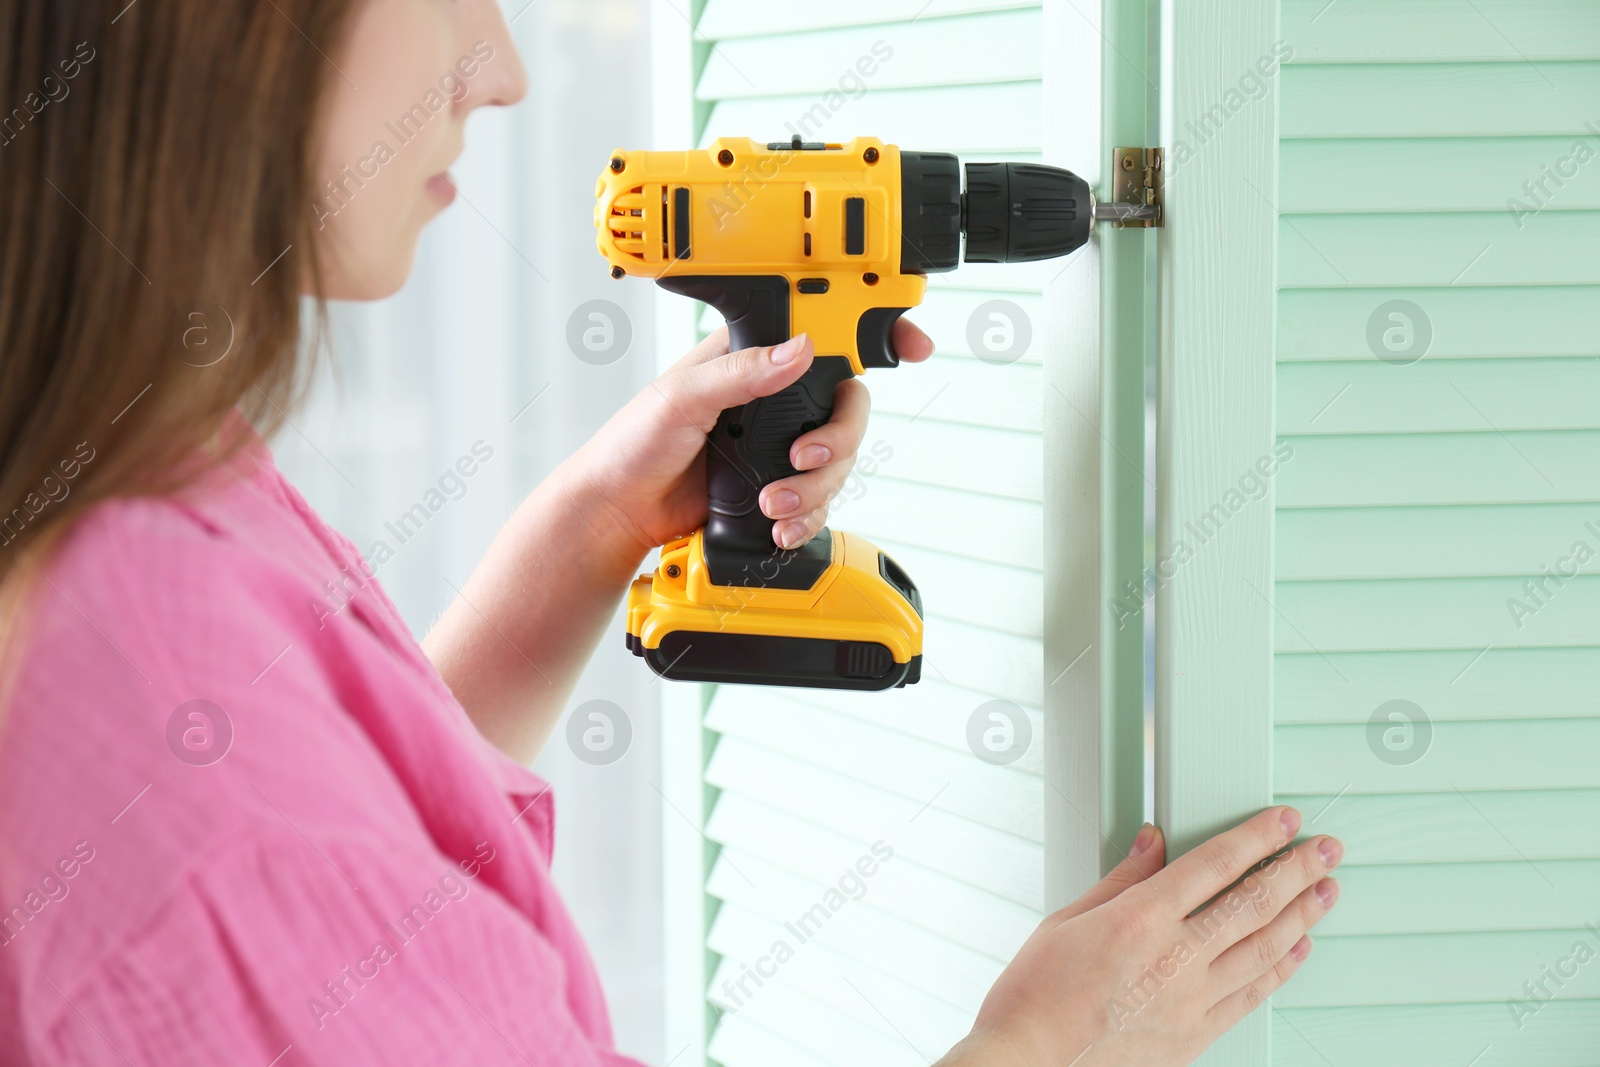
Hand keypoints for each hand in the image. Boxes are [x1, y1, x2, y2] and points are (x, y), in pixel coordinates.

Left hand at [568, 319, 933, 553]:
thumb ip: (742, 372)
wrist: (618, 512)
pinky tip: (780, 524)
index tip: (910, 346)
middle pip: (847, 410)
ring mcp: (778, 445)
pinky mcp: (777, 487)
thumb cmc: (632, 444)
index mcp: (753, 357)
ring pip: (838, 462)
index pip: (825, 334)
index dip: (875, 334)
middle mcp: (773, 399)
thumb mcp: (682, 397)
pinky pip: (819, 502)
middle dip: (836, 442)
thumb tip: (799, 350)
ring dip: (815, 489)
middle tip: (803, 460)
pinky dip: (807, 517)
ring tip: (772, 501)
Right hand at [938, 807, 1342, 1066]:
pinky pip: (1251, 995)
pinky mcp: (1194, 1035)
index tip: (1285, 821)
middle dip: (1297, 870)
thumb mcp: (1067, 919)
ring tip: (1326, 891)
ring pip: (1263, 948)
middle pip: (1253, 903)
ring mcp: (1190, 999)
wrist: (1031, 1062)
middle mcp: (1174, 957)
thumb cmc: (1036, 992)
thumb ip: (1121, 878)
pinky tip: (1297, 949)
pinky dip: (1280, 969)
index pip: (1215, 865)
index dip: (1257, 837)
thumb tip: (1152, 842)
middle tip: (1327, 849)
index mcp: (1140, 918)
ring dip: (1302, 915)